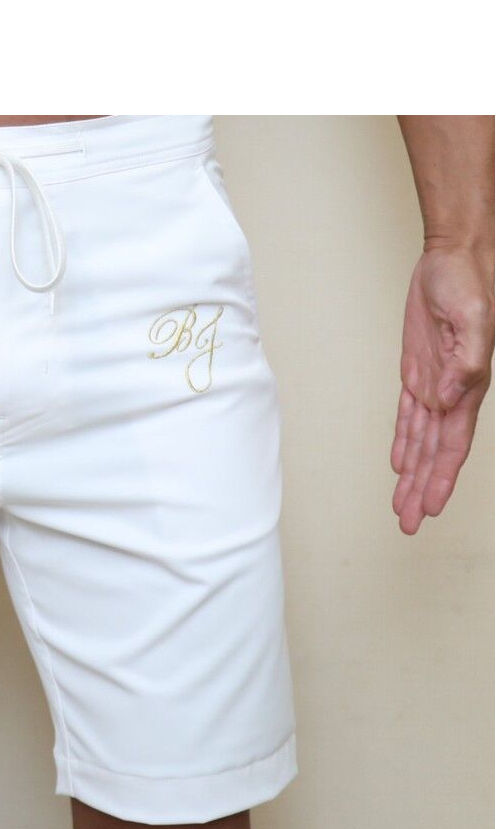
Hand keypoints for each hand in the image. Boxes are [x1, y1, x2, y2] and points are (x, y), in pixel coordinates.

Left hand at [391, 244, 493, 534]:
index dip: (442, 478)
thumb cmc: (466, 285)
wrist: (450, 262)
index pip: (452, 445)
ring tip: (403, 506)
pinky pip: (409, 418)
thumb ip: (466, 362)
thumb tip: (450, 399)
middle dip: (422, 490)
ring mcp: (434, 385)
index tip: (432, 507)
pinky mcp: (418, 373)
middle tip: (409, 524)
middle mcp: (452, 393)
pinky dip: (404, 443)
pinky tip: (400, 465)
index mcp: (468, 388)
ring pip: (420, 443)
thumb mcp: (471, 318)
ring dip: (412, 476)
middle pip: (434, 454)